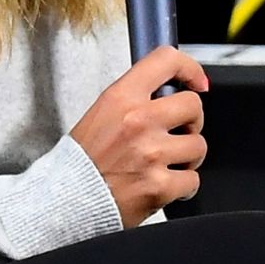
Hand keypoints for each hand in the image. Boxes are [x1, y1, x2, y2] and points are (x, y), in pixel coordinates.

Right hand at [74, 47, 209, 223]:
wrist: (66, 202)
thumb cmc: (82, 162)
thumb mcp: (101, 115)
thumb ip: (134, 102)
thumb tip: (170, 96)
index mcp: (120, 99)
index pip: (165, 62)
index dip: (189, 69)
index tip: (196, 82)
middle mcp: (138, 122)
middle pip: (193, 106)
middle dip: (191, 121)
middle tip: (178, 133)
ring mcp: (151, 154)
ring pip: (198, 145)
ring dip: (188, 156)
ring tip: (167, 163)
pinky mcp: (160, 186)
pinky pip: (193, 180)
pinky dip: (183, 186)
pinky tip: (165, 185)